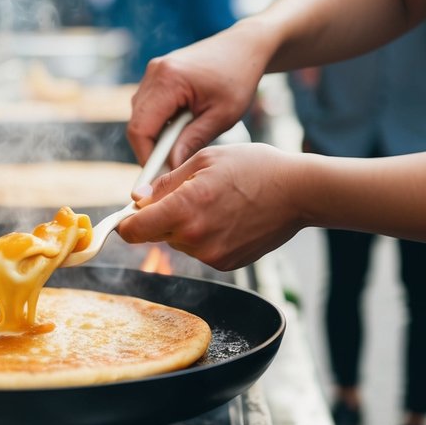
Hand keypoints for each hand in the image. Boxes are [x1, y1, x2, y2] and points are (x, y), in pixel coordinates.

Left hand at [118, 143, 307, 269]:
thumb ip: (166, 182)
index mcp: (184, 209)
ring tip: (216, 201)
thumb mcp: (205, 160)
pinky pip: (201, 249)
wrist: (299, 193)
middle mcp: (194, 238)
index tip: (127, 215)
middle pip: (156, 234)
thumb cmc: (254, 168)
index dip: (126, 222)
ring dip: (185, 225)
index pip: (134, 229)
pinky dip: (205, 235)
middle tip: (189, 193)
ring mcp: (211, 255)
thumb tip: (138, 197)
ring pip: (178, 241)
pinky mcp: (226, 264)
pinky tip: (228, 216)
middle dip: (161, 216)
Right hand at [127, 22, 272, 167]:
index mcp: (169, 81)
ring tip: (181, 147)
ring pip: (140, 115)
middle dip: (150, 149)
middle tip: (171, 169)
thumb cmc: (238, 78)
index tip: (160, 178)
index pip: (140, 129)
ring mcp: (154, 71)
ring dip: (155, 136)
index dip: (146, 157)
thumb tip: (171, 167)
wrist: (244, 46)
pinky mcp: (158, 73)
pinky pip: (149, 105)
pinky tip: (181, 130)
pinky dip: (159, 122)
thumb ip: (193, 140)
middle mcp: (155, 73)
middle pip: (136, 123)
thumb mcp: (222, 115)